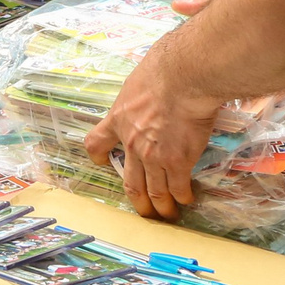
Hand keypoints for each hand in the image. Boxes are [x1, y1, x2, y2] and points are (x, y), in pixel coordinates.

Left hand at [83, 34, 224, 219]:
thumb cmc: (165, 68)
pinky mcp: (177, 161)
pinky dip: (182, 197)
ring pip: (154, 191)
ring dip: (160, 207)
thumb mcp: (141, 79)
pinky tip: (187, 200)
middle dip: (137, 200)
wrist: (183, 75)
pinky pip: (178, 187)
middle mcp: (132, 142)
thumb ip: (144, 93)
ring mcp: (153, 155)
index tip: (104, 162)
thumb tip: (157, 85)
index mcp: (119, 118)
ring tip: (167, 216)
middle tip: (144, 211)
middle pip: (129, 181)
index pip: (97, 142)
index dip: (100, 156)